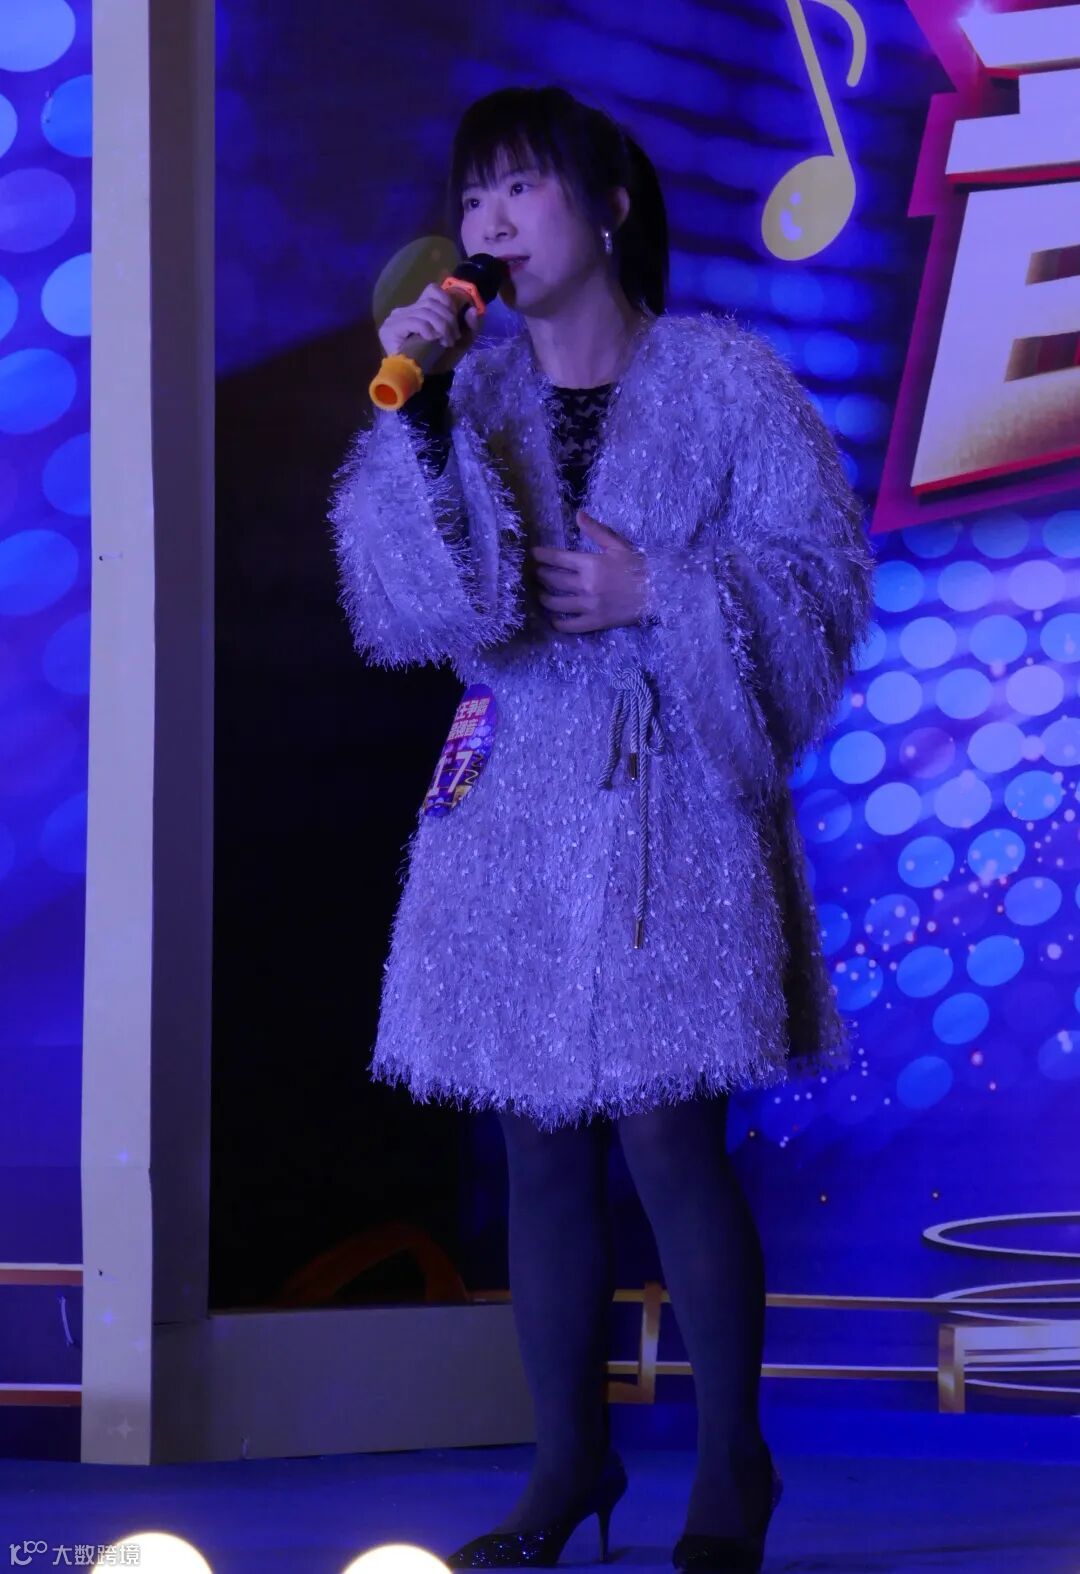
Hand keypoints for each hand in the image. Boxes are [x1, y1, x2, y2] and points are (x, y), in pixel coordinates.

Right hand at [377, 280, 479, 373]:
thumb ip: (469, 327)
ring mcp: (395, 319)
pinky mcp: (390, 329)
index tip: (455, 321)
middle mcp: (405, 310)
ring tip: (445, 342)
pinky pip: (414, 321)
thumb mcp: (460, 342)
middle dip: (448, 320)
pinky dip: (427, 330)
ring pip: (425, 311)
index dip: (446, 301)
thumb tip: (472, 310)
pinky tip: (431, 340)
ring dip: (441, 327)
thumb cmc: (440, 362)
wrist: (425, 382)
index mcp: (419, 309)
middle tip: (453, 338)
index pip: (432, 290)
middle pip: (431, 302)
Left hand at [529, 509, 650, 633]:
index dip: (542, 555)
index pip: (558, 558)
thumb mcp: (617, 544)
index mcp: (590, 563)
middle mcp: (586, 584)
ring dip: (544, 598)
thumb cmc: (639, 565)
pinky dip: (558, 623)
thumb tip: (578, 514)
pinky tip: (553, 619)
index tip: (533, 554)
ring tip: (540, 594)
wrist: (659, 590)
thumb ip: (595, 530)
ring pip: (556, 603)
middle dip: (541, 575)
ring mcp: (590, 605)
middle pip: (553, 580)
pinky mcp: (596, 621)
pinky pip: (570, 625)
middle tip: (536, 574)